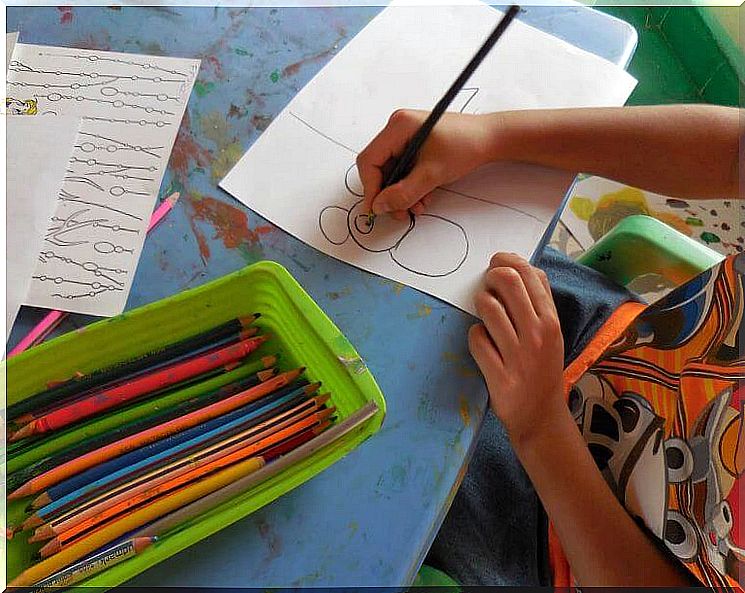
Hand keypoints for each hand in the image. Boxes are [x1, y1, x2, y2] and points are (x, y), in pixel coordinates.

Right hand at [356, 109, 497, 218]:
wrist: (490, 139)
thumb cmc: (466, 146)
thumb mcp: (433, 174)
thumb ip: (404, 193)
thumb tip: (380, 206)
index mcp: (398, 126)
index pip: (370, 160)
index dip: (371, 188)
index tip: (377, 209)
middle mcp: (397, 130)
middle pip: (379, 168)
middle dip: (389, 194)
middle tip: (400, 213)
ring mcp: (405, 138)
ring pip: (391, 173)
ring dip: (402, 194)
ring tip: (418, 206)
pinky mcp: (415, 147)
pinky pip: (403, 171)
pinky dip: (410, 188)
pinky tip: (424, 197)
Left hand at [468, 253, 565, 447]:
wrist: (540, 416)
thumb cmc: (542, 367)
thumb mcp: (550, 333)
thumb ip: (538, 302)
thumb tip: (518, 266)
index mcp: (551, 320)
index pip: (529, 273)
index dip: (506, 261)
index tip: (496, 265)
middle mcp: (538, 334)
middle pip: (506, 281)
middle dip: (490, 278)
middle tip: (487, 288)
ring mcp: (518, 355)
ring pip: (487, 307)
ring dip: (480, 306)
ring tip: (486, 318)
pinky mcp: (499, 374)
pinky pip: (476, 338)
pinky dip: (476, 337)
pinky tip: (484, 345)